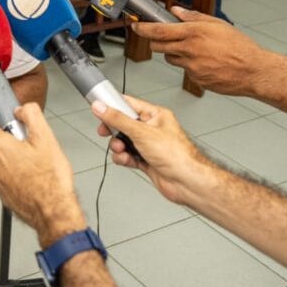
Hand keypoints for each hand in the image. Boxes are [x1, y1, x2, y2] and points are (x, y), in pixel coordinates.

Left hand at [0, 104, 84, 246]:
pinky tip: (33, 177)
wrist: (54, 212)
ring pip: (1, 161)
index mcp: (1, 146)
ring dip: (13, 158)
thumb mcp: (46, 138)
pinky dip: (15, 174)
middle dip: (10, 139)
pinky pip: (6, 177)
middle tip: (30, 144)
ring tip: (35, 163)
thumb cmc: (51, 180)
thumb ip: (32, 116)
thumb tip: (22, 109)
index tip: (8, 118)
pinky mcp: (4, 195)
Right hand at [93, 95, 213, 205]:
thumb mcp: (141, 133)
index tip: (99, 108)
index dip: (113, 106)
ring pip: (124, 141)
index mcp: (155, 116)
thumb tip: (101, 108)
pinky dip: (124, 158)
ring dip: (118, 146)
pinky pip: (128, 155)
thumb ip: (118, 120)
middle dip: (114, 130)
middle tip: (105, 131)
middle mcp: (152, 129)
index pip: (129, 104)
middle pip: (124, 124)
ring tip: (121, 149)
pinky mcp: (146, 160)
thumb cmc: (177, 155)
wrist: (186, 182)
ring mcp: (149, 145)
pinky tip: (126, 159)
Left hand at [131, 6, 266, 97]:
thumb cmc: (240, 47)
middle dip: (157, 42)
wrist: (254, 71)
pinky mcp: (196, 80)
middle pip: (158, 47)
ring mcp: (192, 68)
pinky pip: (186, 71)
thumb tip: (176, 11)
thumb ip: (193, 17)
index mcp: (194, 34)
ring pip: (171, 59)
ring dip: (176, 54)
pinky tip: (206, 62)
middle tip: (165, 38)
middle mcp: (190, 51)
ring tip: (195, 50)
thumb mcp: (218, 24)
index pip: (159, 30)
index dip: (143, 28)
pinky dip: (190, 66)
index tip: (136, 26)